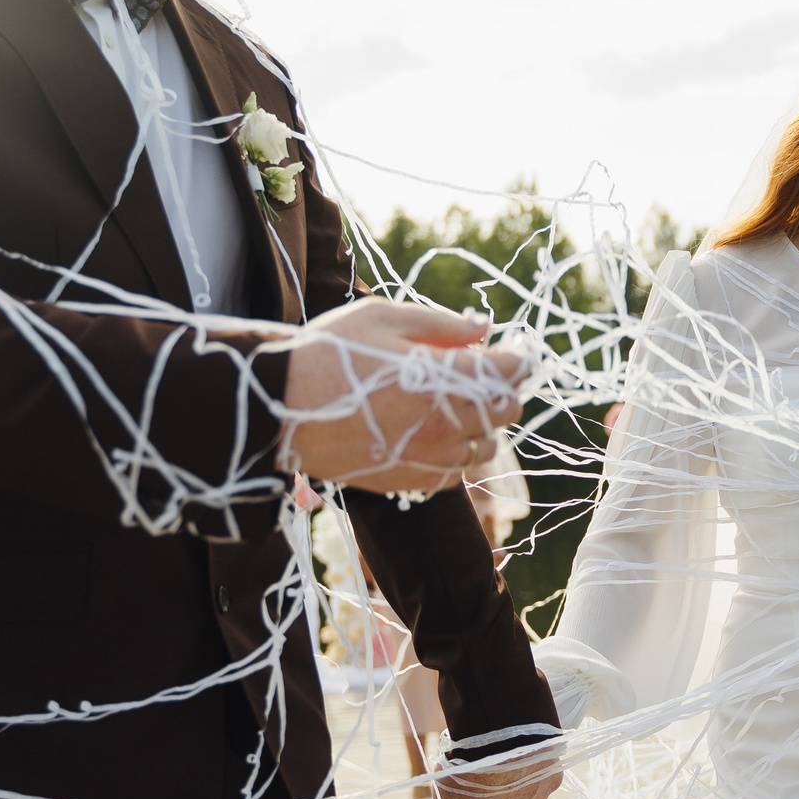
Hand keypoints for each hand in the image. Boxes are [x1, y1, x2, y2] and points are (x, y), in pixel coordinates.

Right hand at [278, 299, 529, 492]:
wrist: (279, 409)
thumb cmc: (329, 354)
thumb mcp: (383, 318)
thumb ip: (441, 324)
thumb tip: (483, 329)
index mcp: (444, 380)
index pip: (511, 372)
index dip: (518, 357)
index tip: (513, 349)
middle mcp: (446, 425)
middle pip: (508, 410)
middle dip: (502, 387)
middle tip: (479, 370)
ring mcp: (430, 458)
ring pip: (487, 445)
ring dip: (482, 422)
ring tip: (452, 402)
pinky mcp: (410, 481)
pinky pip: (456, 471)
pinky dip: (456, 451)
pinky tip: (431, 431)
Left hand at [441, 743, 562, 798]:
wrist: (499, 745)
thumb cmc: (469, 770)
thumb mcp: (444, 789)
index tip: (468, 785)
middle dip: (496, 793)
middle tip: (486, 770)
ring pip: (526, 792)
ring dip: (517, 780)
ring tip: (505, 759)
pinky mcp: (552, 780)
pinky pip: (542, 775)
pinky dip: (534, 766)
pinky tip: (523, 753)